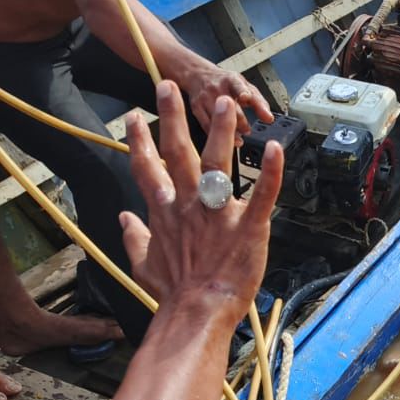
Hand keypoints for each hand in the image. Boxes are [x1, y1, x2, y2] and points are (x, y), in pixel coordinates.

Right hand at [119, 81, 281, 318]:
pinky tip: (276, 148)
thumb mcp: (141, 264)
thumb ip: (133, 236)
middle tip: (170, 86)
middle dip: (172, 117)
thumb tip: (122, 217)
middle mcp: (187, 205)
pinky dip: (270, 172)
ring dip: (220, 131)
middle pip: (177, 152)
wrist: (195, 313)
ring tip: (225, 102)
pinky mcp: (247, 226)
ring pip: (217, 163)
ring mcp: (217, 214)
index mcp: (163, 213)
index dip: (138, 141)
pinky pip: (261, 195)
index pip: (146, 168)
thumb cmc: (172, 293)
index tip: (131, 117)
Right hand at [190, 65, 272, 131]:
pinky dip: (218, 134)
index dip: (243, 91)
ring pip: (217, 118)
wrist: (198, 75)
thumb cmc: (225, 82)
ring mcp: (205, 98)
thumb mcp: (244, 85)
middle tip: (248, 130)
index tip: (246, 98)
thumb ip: (258, 101)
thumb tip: (268, 118)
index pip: (238, 85)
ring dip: (231, 131)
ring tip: (239, 138)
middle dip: (241, 121)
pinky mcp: (196, 108)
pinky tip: (226, 140)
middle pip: (229, 107)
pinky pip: (207, 125)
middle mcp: (217, 87)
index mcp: (231, 80)